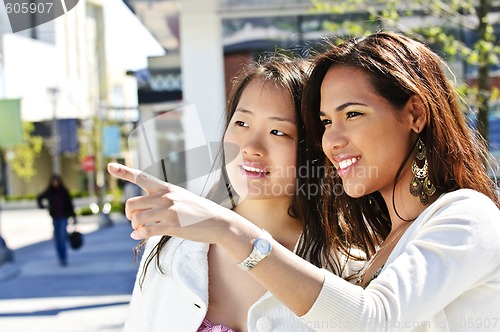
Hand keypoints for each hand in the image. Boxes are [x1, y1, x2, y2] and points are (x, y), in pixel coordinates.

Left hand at [107, 163, 247, 243]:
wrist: (218, 222)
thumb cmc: (198, 211)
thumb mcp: (181, 198)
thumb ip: (161, 202)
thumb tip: (139, 219)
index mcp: (166, 188)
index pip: (141, 177)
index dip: (124, 172)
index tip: (109, 165)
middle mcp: (165, 197)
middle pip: (132, 204)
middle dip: (129, 215)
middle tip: (135, 221)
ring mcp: (169, 211)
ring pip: (136, 218)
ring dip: (135, 226)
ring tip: (140, 230)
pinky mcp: (172, 226)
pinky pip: (146, 231)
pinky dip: (139, 235)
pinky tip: (138, 236)